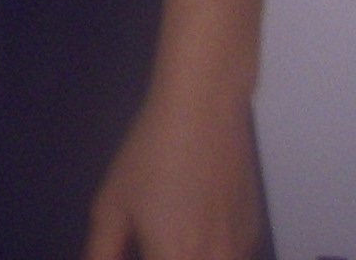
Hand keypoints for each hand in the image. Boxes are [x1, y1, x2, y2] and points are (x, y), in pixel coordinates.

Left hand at [81, 92, 261, 259]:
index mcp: (176, 258)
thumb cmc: (151, 154)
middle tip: (149, 240)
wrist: (205, 110)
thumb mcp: (112, 204)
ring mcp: (240, 249)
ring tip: (169, 232)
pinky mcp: (253, 231)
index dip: (144, 256)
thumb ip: (102, 250)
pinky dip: (210, 250)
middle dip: (162, 255)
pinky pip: (229, 255)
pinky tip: (194, 221)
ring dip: (187, 253)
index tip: (134, 247)